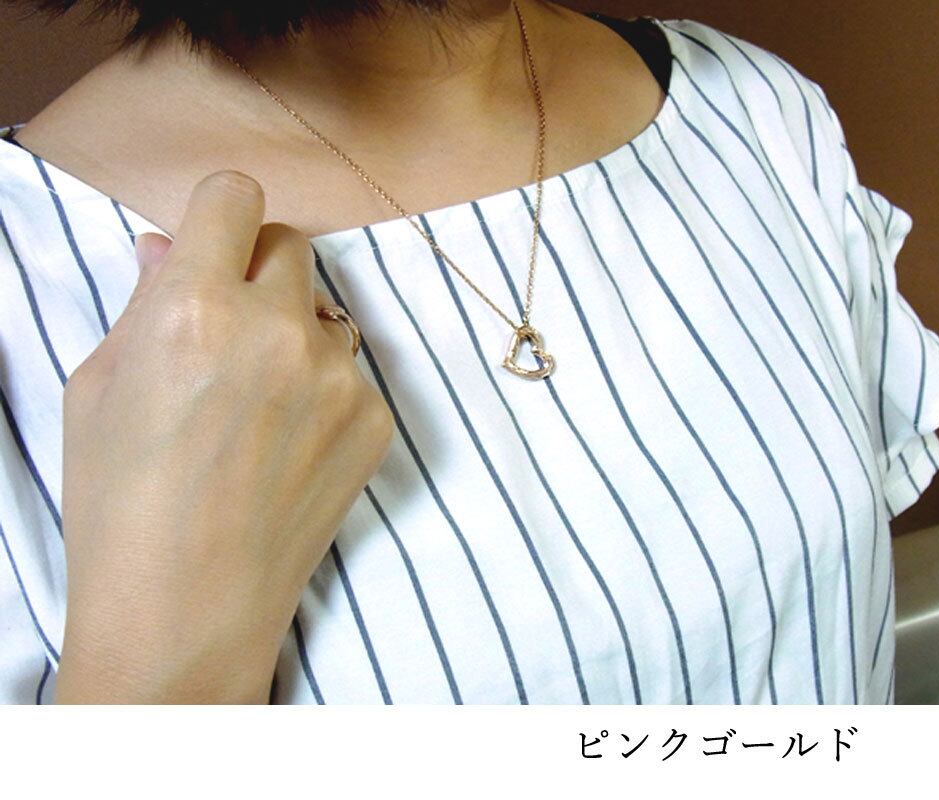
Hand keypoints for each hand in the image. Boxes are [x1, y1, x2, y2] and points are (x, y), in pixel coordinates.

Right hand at [55, 171, 394, 702]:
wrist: (186, 609)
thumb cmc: (120, 504)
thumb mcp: (98, 390)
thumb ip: (142, 303)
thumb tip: (166, 247)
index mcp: (195, 307)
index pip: (235, 196)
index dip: (218, 218)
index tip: (213, 247)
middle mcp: (277, 330)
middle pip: (291, 245)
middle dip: (257, 270)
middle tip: (229, 326)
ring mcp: (338, 378)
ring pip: (326, 311)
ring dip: (295, 332)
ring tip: (259, 402)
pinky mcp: (376, 421)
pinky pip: (352, 372)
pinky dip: (324, 390)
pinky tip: (289, 444)